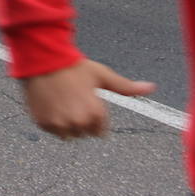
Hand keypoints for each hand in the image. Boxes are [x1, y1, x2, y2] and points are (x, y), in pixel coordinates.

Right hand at [22, 58, 156, 138]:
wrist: (43, 60)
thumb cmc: (74, 67)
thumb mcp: (102, 75)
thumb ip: (126, 87)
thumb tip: (151, 88)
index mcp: (96, 114)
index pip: (100, 131)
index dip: (94, 116)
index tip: (87, 103)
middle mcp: (78, 122)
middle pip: (84, 133)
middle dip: (81, 120)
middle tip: (73, 101)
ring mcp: (60, 124)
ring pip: (68, 135)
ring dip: (66, 124)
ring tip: (62, 104)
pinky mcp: (44, 123)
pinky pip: (52, 130)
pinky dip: (51, 121)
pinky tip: (51, 104)